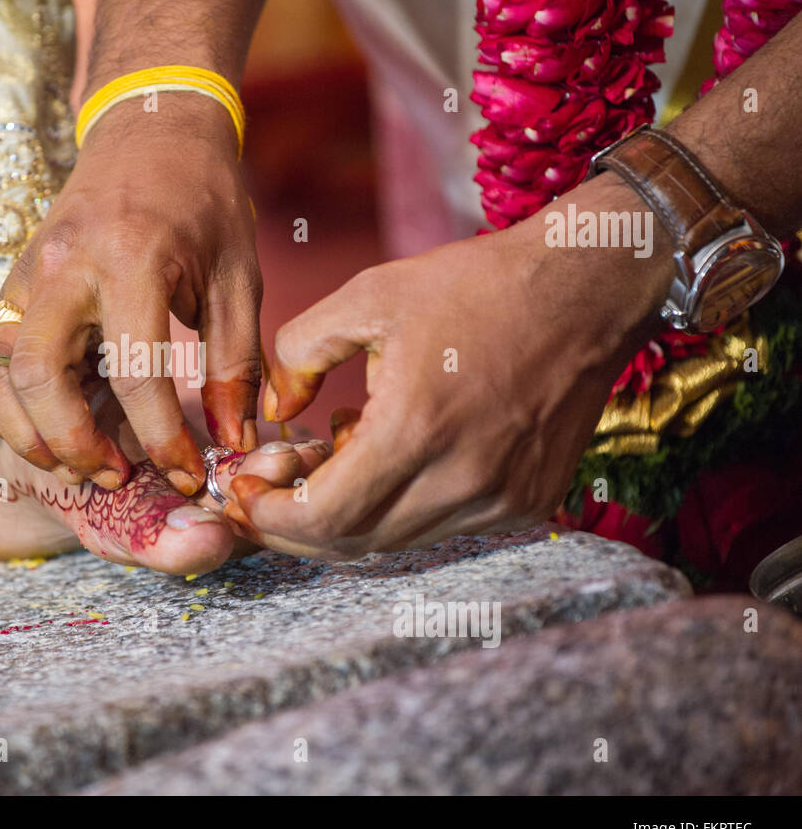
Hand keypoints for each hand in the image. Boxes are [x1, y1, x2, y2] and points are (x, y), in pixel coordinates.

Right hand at [0, 93, 261, 494]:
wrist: (149, 128)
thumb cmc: (204, 201)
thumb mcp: (238, 277)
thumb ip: (235, 363)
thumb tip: (232, 439)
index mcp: (131, 258)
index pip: (136, 372)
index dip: (162, 438)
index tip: (190, 471)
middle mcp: (65, 266)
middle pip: (36, 375)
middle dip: (72, 443)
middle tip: (116, 475)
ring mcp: (27, 273)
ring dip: (29, 431)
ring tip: (81, 461)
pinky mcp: (12, 283)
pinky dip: (11, 403)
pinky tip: (54, 425)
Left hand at [226, 174, 672, 557]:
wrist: (586, 288)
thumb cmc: (476, 286)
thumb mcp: (368, 297)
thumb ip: (298, 354)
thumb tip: (273, 408)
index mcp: (417, 428)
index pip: (323, 516)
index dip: (269, 514)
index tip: (242, 489)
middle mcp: (463, 479)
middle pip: (352, 543)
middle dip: (293, 526)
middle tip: (262, 494)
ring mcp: (502, 499)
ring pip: (394, 541)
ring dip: (344, 518)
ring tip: (324, 463)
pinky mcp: (526, 502)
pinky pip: (439, 527)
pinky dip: (396, 509)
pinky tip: (383, 457)